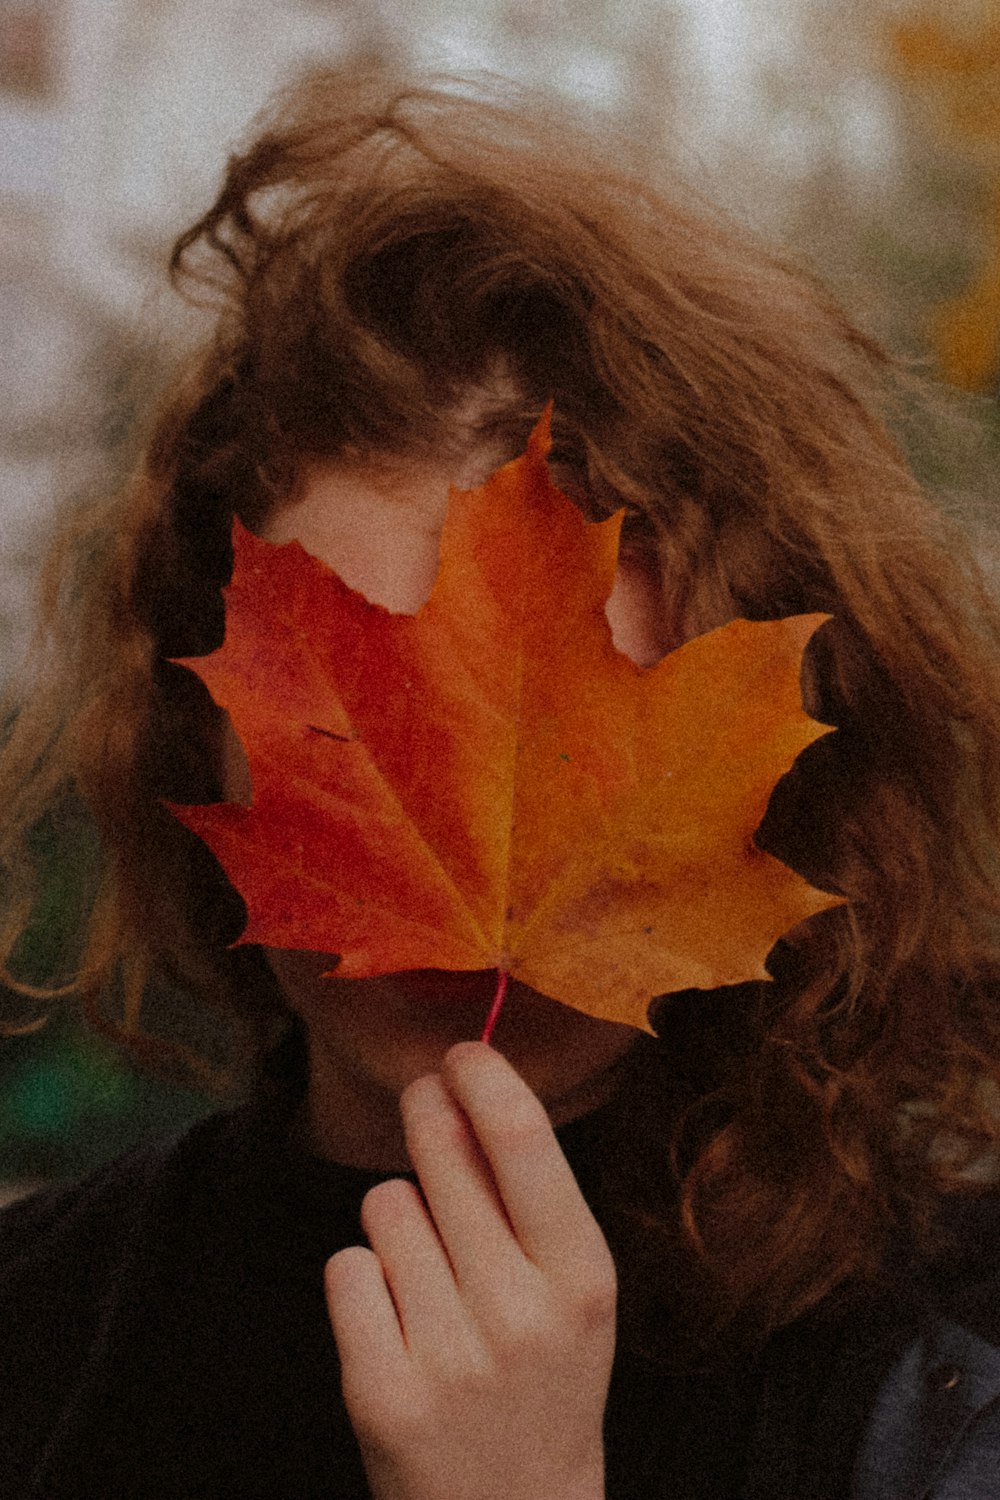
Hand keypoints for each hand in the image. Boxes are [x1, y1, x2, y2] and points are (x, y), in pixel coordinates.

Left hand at [324, 1041, 615, 1499]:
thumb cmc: (545, 1375)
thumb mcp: (572, 1288)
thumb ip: (528, 1193)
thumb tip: (470, 1078)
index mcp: (583, 1276)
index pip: (522, 1140)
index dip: (483, 1076)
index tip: (461, 1052)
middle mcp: (520, 1314)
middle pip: (439, 1151)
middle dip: (426, 1111)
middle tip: (425, 1101)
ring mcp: (448, 1358)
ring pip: (385, 1204)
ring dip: (398, 1218)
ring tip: (430, 1270)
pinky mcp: (381, 1392)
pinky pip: (345, 1266)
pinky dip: (361, 1278)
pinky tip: (396, 1316)